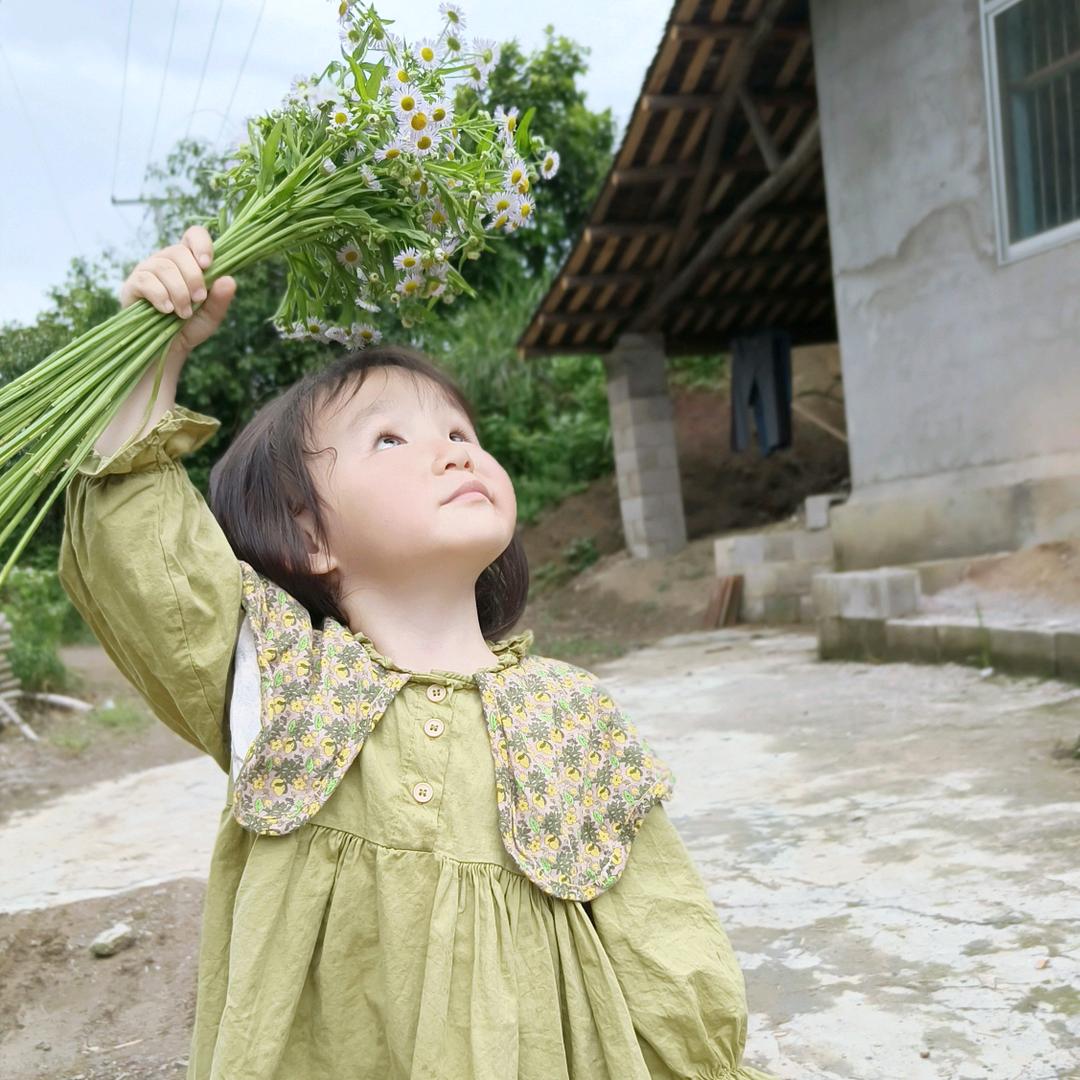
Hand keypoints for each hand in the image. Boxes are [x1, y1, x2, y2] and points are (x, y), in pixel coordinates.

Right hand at [119, 225, 236, 356]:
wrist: (168, 348)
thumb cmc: (190, 327)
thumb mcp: (211, 316)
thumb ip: (220, 299)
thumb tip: (229, 279)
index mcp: (188, 261)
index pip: (193, 235)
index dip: (201, 244)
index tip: (208, 265)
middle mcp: (166, 260)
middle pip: (179, 252)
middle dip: (193, 277)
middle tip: (199, 299)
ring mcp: (147, 270)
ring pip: (164, 267)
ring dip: (179, 292)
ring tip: (183, 313)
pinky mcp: (133, 285)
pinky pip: (146, 281)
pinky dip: (160, 296)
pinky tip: (167, 310)